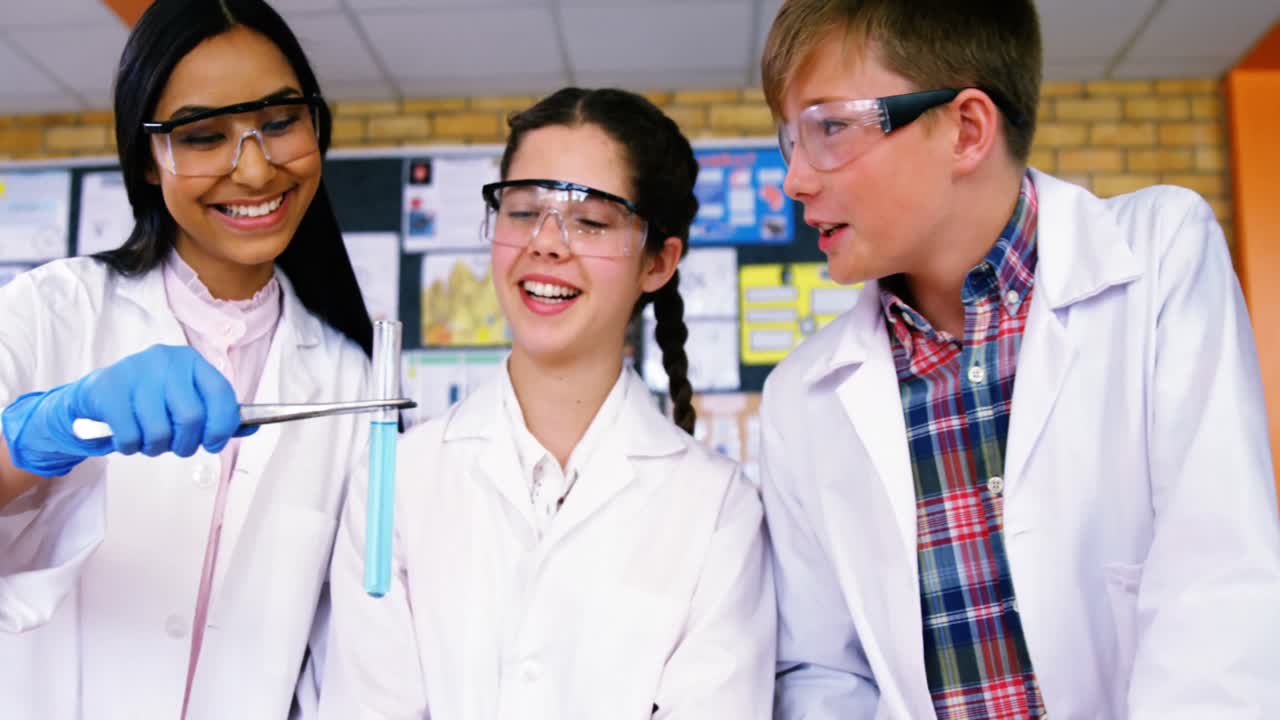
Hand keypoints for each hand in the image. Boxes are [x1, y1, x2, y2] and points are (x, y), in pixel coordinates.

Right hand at [1, 344, 255, 476]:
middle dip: (186, 443)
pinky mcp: (107, 390)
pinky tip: (127, 436)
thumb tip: (252, 427)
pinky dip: (131, 447)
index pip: (221, 394)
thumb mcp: (185, 400)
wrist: (95, 395)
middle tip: (176, 446)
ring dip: (155, 448)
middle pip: (191, 418)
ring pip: (159, 431)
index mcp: (191, 361)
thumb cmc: (149, 401)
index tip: (213, 443)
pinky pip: (130, 436)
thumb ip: (217, 414)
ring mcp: (135, 372)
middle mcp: (165, 360)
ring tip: (148, 440)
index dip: (222, 426)